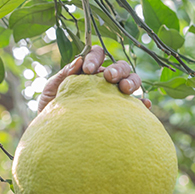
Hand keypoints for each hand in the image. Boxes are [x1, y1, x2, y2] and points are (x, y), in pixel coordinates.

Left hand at [36, 46, 151, 113]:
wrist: (55, 138)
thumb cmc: (51, 112)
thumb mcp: (52, 91)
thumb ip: (64, 75)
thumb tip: (78, 61)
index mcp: (88, 72)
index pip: (97, 55)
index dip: (95, 58)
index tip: (87, 69)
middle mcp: (104, 82)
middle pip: (120, 67)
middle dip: (117, 69)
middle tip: (109, 78)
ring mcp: (115, 97)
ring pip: (132, 81)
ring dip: (132, 81)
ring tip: (126, 89)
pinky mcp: (123, 114)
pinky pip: (138, 107)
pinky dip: (143, 103)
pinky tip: (143, 105)